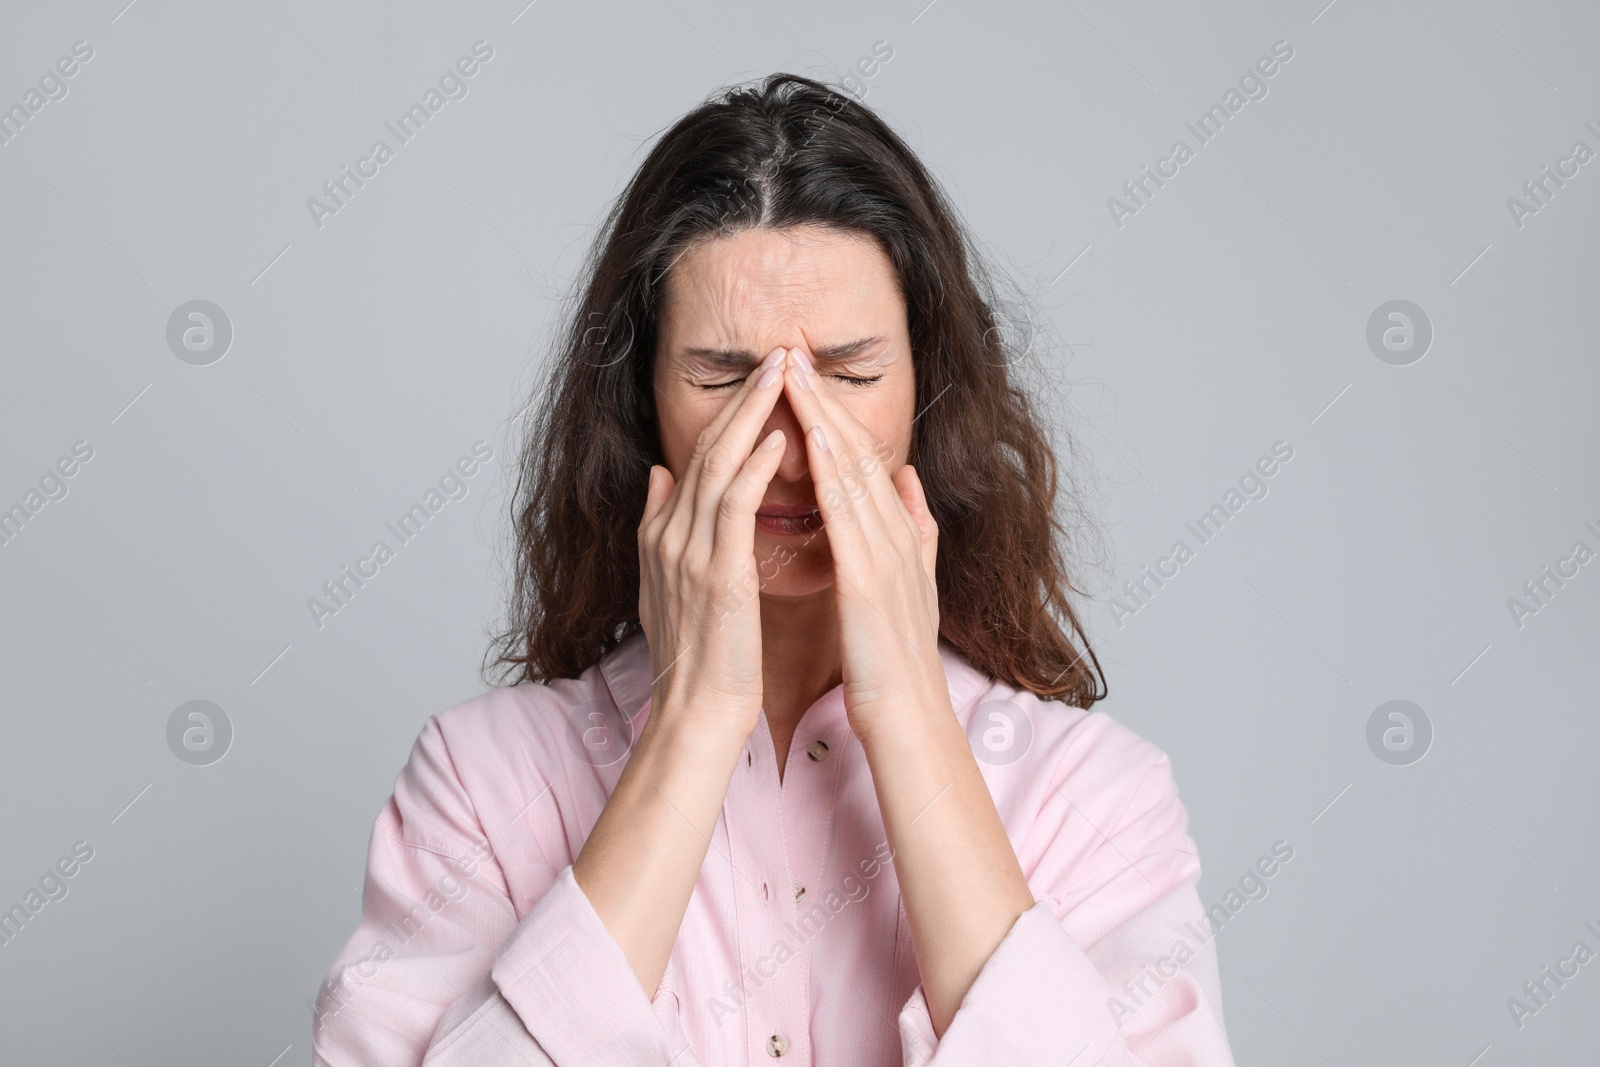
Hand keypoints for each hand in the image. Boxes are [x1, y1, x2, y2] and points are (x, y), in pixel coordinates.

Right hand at [637, 346, 791, 737]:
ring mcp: (688, 552)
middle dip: (743, 398)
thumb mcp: (665, 584)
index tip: (760, 379)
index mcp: (663, 536)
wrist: (696, 713)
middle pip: (706, 448)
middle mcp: (669, 535)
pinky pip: (733, 505)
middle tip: (777, 354)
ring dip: (752, 414)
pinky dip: (752, 465)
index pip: (696, 459)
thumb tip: (658, 474)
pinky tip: (777, 436)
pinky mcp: (716, 573)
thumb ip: (660, 526)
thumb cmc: (697, 658)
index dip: (728, 414)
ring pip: (718, 464)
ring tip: (782, 373)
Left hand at [779, 346, 947, 738]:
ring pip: (854, 471)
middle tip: (794, 353)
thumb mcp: (908, 584)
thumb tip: (907, 479)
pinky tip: (812, 443)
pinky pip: (848, 515)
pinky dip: (830, 475)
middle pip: (858, 452)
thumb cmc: (896, 659)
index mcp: (898, 534)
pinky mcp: (871, 579)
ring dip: (824, 420)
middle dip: (825, 401)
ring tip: (795, 377)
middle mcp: (898, 533)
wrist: (908, 716)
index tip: (804, 376)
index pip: (863, 460)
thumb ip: (912, 528)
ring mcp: (888, 553)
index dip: (834, 414)